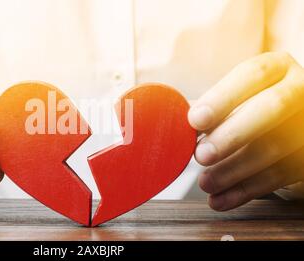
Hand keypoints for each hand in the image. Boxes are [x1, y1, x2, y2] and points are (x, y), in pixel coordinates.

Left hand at [188, 52, 303, 210]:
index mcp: (277, 69)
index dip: (223, 97)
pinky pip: (283, 175)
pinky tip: (221, 199)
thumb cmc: (248, 111)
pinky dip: (247, 190)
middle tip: (200, 156)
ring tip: (205, 183)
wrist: (287, 129)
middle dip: (233, 134)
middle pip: (271, 107)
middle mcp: (301, 90)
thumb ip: (207, 110)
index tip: (194, 120)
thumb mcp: (232, 102)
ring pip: (279, 146)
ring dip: (236, 169)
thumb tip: (170, 124)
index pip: (253, 74)